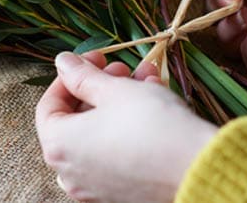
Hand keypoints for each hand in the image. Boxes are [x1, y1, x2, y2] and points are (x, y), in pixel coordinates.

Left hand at [35, 52, 216, 201]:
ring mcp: (94, 187)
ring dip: (119, 103)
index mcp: (59, 145)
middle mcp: (70, 172)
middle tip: (122, 69)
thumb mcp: (114, 89)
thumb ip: (82, 75)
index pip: (49, 104)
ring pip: (100, 134)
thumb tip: (63, 63)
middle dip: (100, 86)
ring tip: (146, 80)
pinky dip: (127, 129)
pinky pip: (115, 154)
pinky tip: (153, 105)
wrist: (198, 168)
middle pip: (76, 119)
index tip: (94, 58)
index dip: (70, 75)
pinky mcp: (119, 194)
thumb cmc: (152, 125)